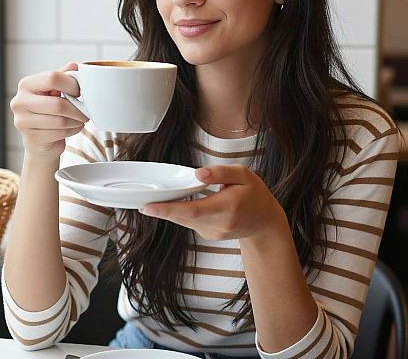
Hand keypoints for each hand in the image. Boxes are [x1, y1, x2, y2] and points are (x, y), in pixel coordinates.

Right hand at [10, 62, 88, 161]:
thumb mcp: (55, 90)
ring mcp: (22, 121)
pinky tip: (73, 128)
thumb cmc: (49, 111)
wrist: (41, 140)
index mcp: (26, 84)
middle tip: (85, 111)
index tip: (79, 92)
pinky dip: (72, 130)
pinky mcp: (31, 138)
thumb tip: (74, 66)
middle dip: (77, 109)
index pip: (53, 78)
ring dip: (76, 121)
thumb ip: (63, 76)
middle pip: (58, 104)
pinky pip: (60, 133)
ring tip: (79, 119)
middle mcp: (20, 101)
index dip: (71, 85)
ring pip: (61, 121)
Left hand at [139, 164, 284, 240]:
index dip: (168, 209)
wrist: (265, 223)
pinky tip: (181, 202)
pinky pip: (190, 222)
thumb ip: (220, 173)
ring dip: (169, 210)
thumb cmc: (254, 195)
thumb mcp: (243, 175)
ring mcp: (213, 233)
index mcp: (226, 207)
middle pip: (183, 217)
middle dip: (161, 209)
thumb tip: (198, 173)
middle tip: (141, 203)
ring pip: (184, 220)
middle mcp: (218, 224)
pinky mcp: (209, 235)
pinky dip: (181, 212)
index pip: (192, 210)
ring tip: (156, 201)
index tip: (147, 208)